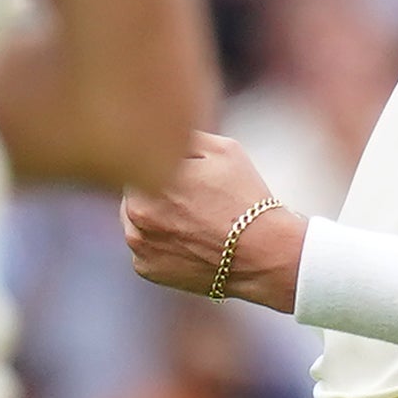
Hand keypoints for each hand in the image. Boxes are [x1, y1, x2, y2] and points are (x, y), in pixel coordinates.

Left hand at [118, 134, 305, 309]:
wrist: (264, 255)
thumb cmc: (246, 198)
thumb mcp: (222, 149)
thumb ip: (183, 136)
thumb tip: (161, 128)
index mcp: (148, 177)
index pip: (139, 158)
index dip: (163, 163)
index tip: (186, 173)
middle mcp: (134, 212)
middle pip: (134, 190)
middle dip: (155, 189)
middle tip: (191, 198)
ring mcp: (138, 244)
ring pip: (135, 219)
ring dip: (153, 216)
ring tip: (191, 220)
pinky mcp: (145, 268)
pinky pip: (144, 246)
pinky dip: (159, 243)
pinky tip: (188, 241)